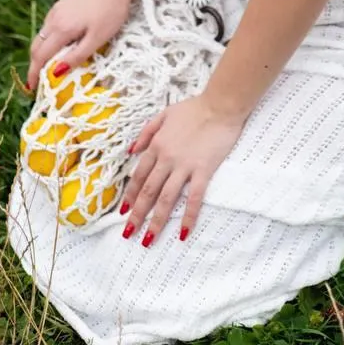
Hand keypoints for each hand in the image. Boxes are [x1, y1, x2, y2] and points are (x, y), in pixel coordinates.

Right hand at [26, 0, 133, 90]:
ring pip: (42, 35)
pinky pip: (49, 26)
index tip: (31, 88)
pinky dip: (48, 39)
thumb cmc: (110, 12)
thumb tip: (56, 72)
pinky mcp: (62, 4)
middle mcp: (54, 19)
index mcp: (61, 29)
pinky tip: (58, 44)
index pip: (40, 56)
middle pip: (37, 46)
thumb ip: (77, 56)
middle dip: (35, 64)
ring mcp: (57, 10)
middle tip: (38, 81)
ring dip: (41, 52)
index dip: (33, 73)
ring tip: (48, 66)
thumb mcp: (97, 39)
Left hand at [118, 94, 246, 246]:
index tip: (123, 211)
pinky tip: (183, 233)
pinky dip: (188, 216)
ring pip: (166, 198)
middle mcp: (166, 158)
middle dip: (137, 214)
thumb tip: (131, 151)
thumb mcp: (164, 114)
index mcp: (156, 145)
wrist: (220, 105)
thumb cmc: (194, 108)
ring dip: (156, 221)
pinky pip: (194, 197)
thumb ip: (146, 132)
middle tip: (128, 233)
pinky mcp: (203, 170)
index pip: (139, 176)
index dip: (129, 195)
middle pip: (148, 191)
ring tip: (148, 240)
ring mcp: (184, 166)